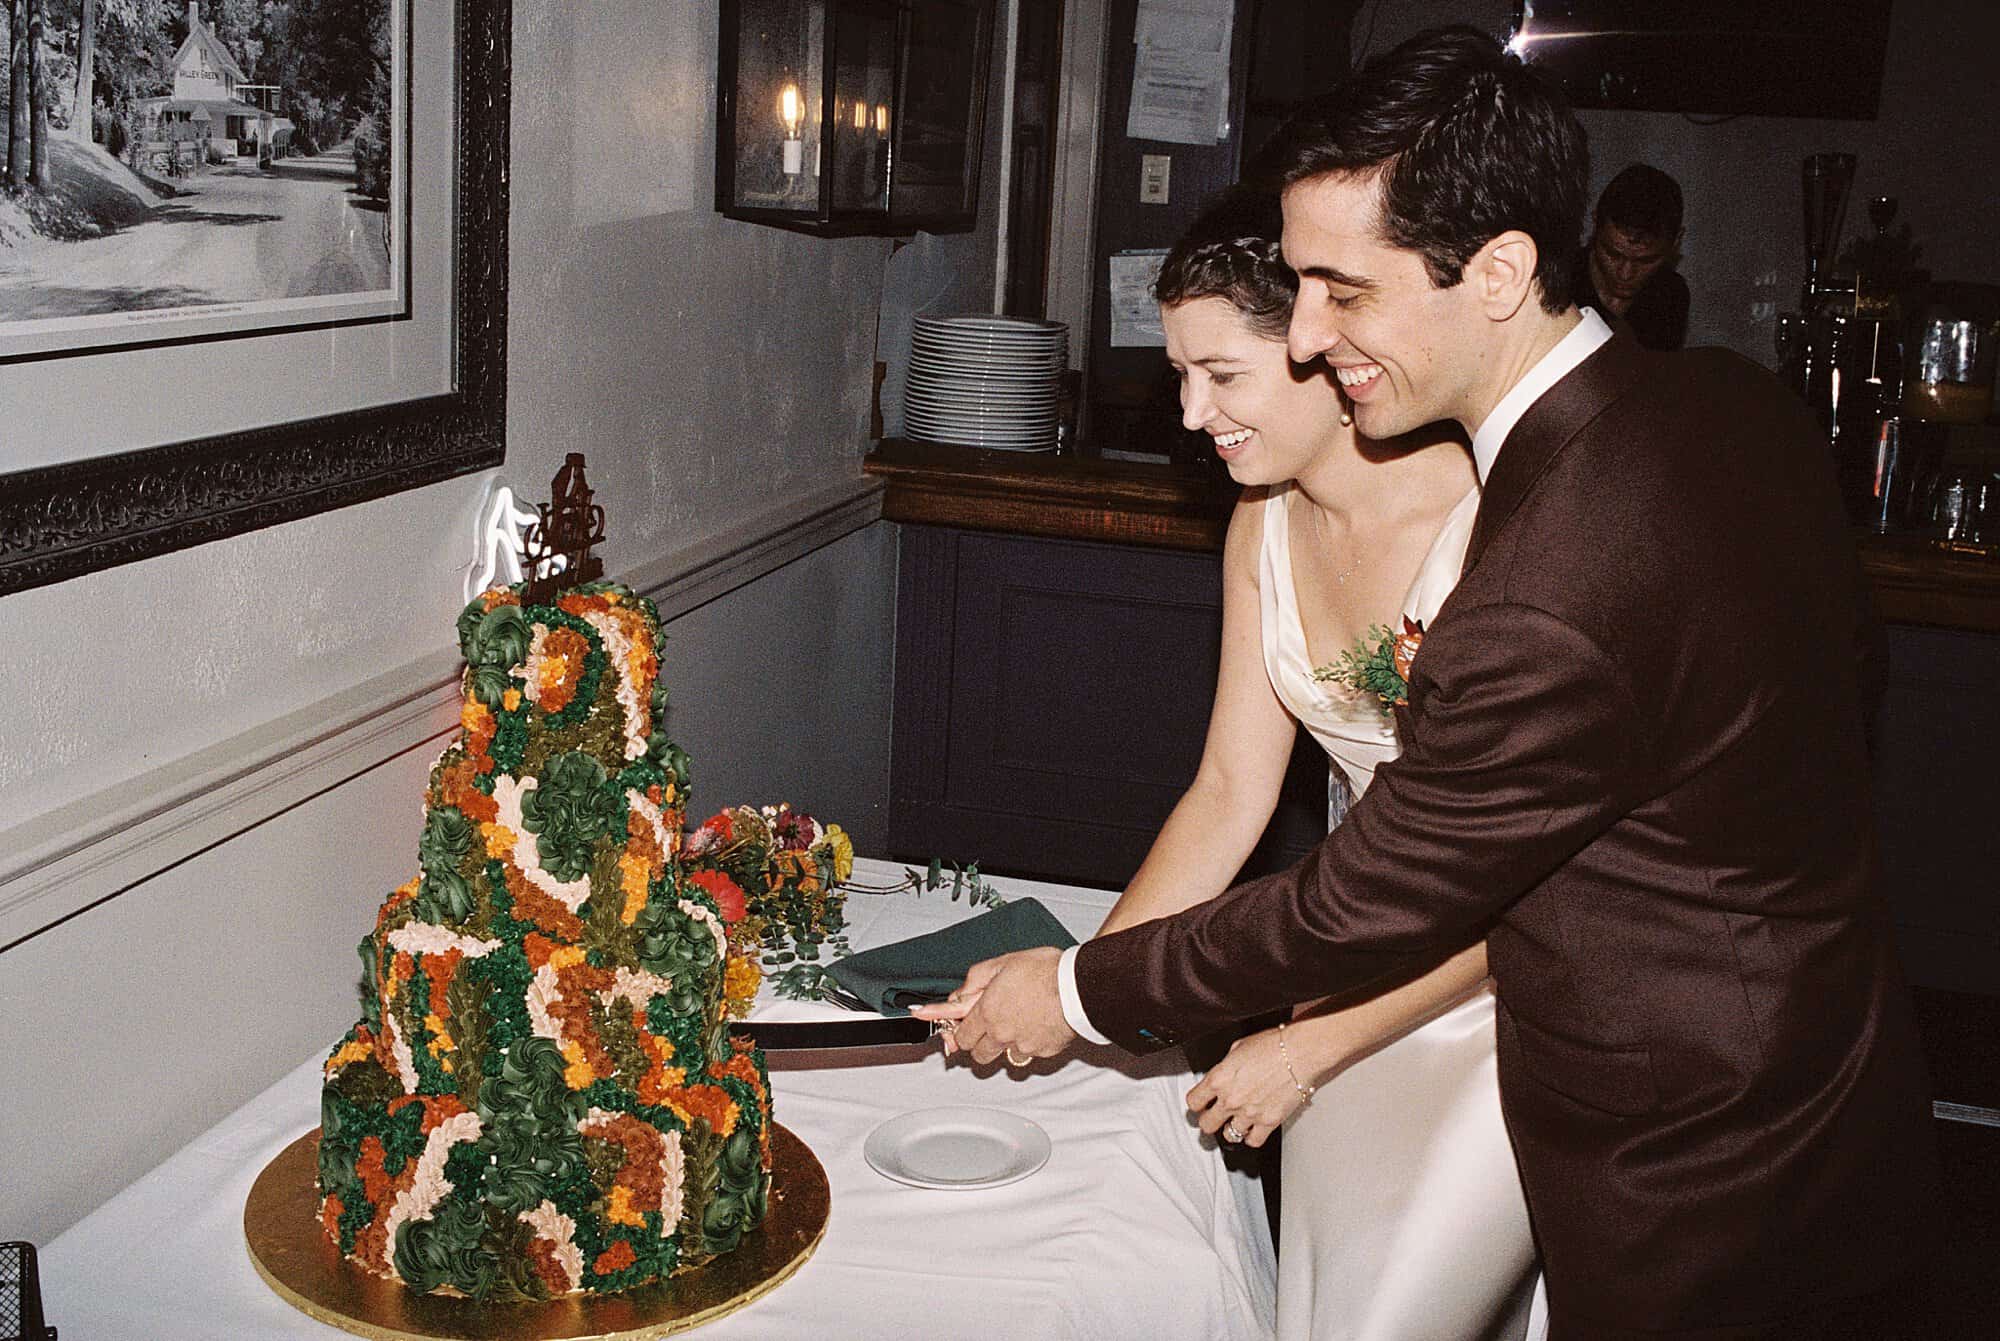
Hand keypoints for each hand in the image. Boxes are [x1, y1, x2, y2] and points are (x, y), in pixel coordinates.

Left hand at [910, 947, 1074, 1065]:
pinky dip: (1029, 1044)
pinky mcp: (1043, 1052)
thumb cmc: (1045, 971)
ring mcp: (1022, 1046)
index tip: (942, 1030)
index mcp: (987, 1012)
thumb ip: (974, 981)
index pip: (959, 1034)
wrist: (1079, 986)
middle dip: (978, 1042)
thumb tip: (957, 996)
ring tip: (1015, 1024)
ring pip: (1003, 1057)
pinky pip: (1028, 1054)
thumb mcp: (1001, 964)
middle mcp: (1001, 1034)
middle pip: (976, 1054)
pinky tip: (1036, 1026)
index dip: (952, 1031)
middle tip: (985, 1026)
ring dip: (1003, 1045)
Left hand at [1185, 1026, 1306, 1148]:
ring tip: (1237, 1120)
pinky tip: (1254, 1128)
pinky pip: (1253, 1141)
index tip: (1200, 1103)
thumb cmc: (1273, 1045)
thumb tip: (1223, 1074)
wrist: (1299, 1052)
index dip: (1196, 1103)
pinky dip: (1252, 1137)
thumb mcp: (1238, 1048)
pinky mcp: (1268, 1122)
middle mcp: (1230, 1099)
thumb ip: (1225, 1067)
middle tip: (1215, 1116)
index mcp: (1219, 1078)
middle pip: (1206, 1124)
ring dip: (1231, 1128)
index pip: (1193, 1102)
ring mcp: (1249, 1113)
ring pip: (1228, 1135)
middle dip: (1209, 1119)